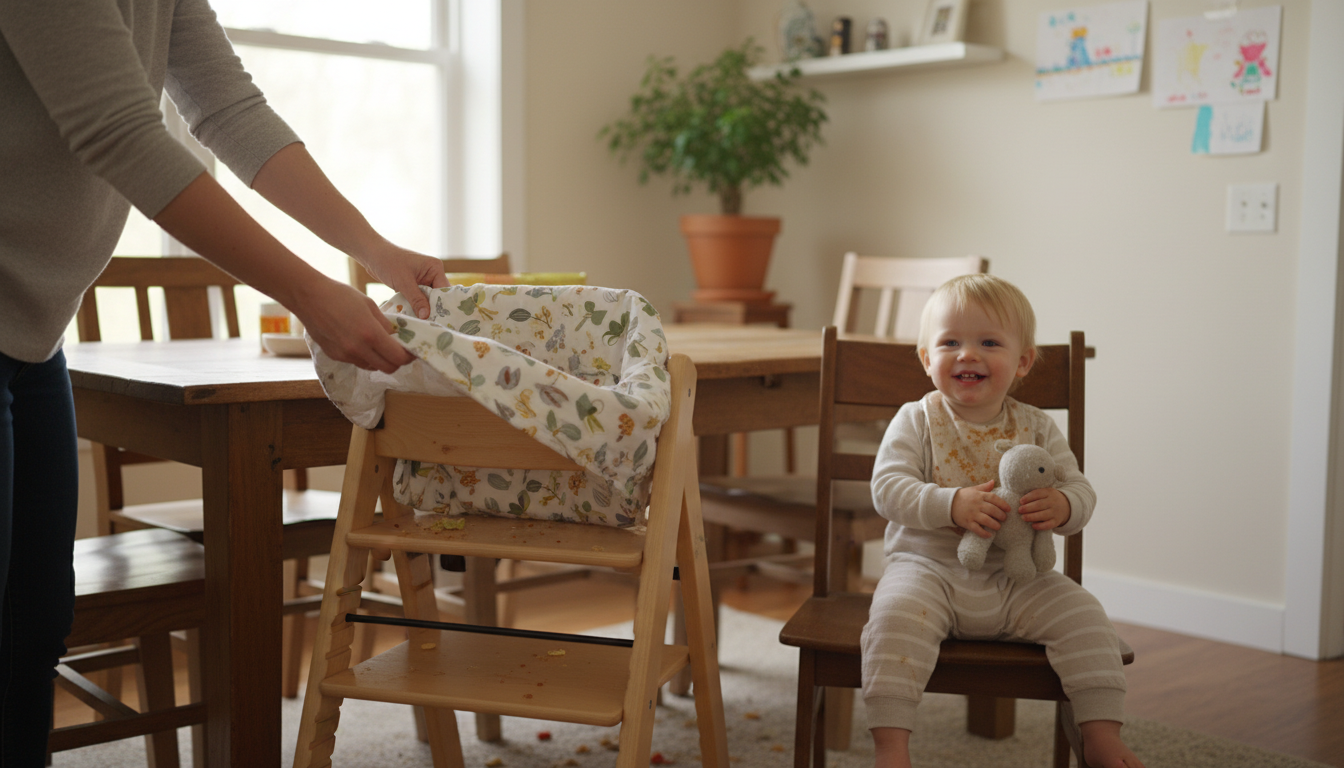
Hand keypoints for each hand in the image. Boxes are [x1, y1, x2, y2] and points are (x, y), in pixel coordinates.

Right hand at [291, 277, 414, 373]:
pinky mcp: (335, 356)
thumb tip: (397, 336)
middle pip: (388, 368)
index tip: (411, 350)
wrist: (308, 297)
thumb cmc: (340, 295)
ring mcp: (345, 355)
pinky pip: (357, 362)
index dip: (408, 356)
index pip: (398, 357)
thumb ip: (385, 324)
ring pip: (372, 367)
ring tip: (380, 345)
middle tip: (399, 351)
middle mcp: (358, 349)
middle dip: (397, 362)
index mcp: (370, 334)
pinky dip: (365, 357)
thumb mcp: (369, 305)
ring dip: (381, 360)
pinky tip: (362, 342)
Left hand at [360, 246, 449, 318]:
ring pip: (427, 299)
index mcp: (435, 268)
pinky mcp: (413, 285)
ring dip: (422, 309)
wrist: (371, 255)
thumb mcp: (403, 282)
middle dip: (432, 309)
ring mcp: (422, 280)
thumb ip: (416, 299)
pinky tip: (412, 317)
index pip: (444, 290)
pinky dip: (414, 307)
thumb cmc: (388, 262)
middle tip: (430, 324)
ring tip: (421, 323)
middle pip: (437, 296)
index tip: (438, 320)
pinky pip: (418, 299)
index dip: (441, 305)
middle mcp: (432, 274)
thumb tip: (426, 316)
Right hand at [950, 480, 1009, 538]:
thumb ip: (984, 487)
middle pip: (992, 510)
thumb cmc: (963, 496)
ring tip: (998, 527)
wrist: (947, 503)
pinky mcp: (967, 522)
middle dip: (1001, 515)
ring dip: (995, 525)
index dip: (1003, 504)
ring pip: (987, 520)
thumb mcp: (973, 489)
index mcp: (979, 495)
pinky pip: (977, 529)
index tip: (1008, 509)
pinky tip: (989, 535)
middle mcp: (976, 504)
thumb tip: (993, 481)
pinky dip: (984, 533)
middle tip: (1004, 518)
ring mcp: (972, 514)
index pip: (994, 498)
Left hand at [1018, 487, 1071, 530]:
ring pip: (1043, 515)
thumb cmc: (1049, 499)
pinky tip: (1033, 525)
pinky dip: (1040, 526)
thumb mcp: (1046, 493)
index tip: (1020, 502)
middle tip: (1019, 510)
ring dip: (1031, 517)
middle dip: (1027, 508)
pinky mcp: (1056, 521)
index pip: (1037, 494)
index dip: (1028, 498)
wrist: (1067, 506)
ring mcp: (1056, 512)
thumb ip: (1035, 494)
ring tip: (1023, 517)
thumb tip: (1020, 501)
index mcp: (1049, 492)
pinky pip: (1048, 525)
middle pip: (1039, 505)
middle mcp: (1053, 502)